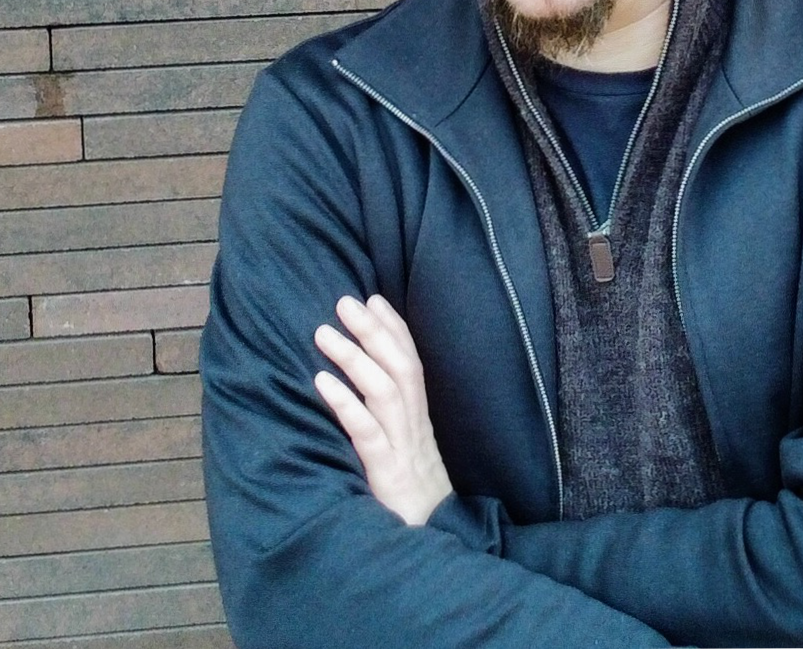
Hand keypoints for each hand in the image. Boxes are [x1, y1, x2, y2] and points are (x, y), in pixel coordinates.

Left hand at [314, 294, 452, 525]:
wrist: (434, 550)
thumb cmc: (413, 504)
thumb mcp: (406, 456)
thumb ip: (391, 426)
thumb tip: (366, 392)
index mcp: (419, 420)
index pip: (410, 362)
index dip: (394, 328)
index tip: (372, 298)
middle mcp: (414, 427)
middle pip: (399, 367)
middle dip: (373, 330)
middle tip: (344, 301)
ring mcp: (402, 449)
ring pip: (384, 391)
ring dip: (355, 358)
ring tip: (325, 332)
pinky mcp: (386, 475)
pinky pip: (367, 433)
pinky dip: (346, 404)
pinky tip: (323, 384)